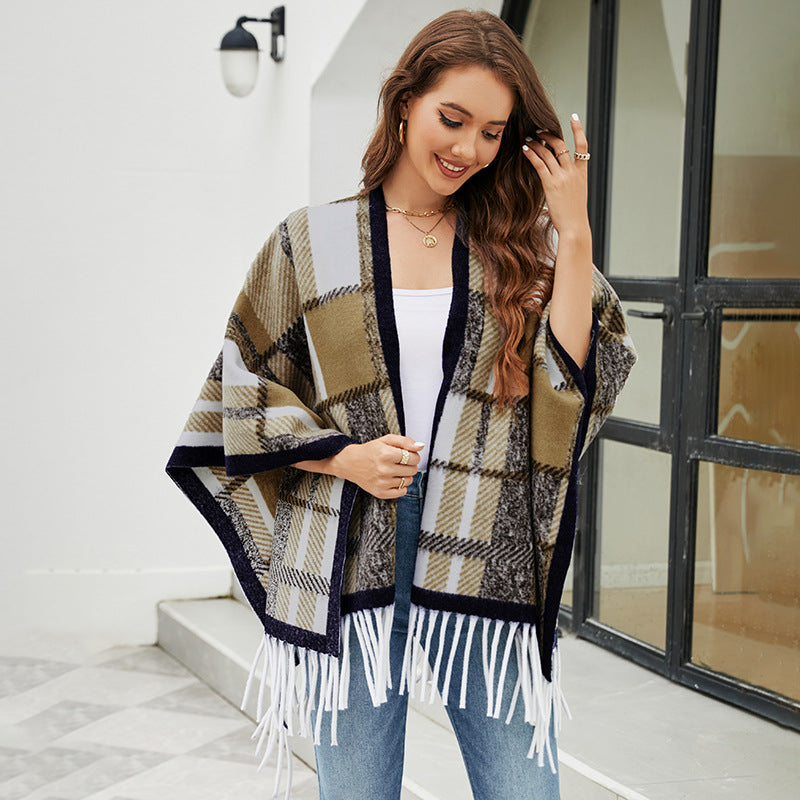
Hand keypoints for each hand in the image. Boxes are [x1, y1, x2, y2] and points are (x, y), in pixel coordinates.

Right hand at [330, 435, 424, 498]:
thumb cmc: (370, 451)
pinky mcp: (380, 492)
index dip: (414, 455)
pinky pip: (402, 492)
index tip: (408, 455)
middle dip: (410, 465)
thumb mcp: (386, 440)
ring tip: (395, 470)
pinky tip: (393, 479)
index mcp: (386, 454)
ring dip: (405, 475)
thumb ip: (405, 441)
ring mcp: (382, 482)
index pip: (413, 458)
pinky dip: (401, 486)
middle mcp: (384, 469)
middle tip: (400, 462)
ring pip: (408, 481)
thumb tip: (420, 446)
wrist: (351, 463)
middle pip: (413, 470)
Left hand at [522, 113, 590, 238]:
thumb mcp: (576, 194)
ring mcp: (562, 177)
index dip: (578, 129)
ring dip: (537, 143)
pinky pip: (540, 164)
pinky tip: (525, 149)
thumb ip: (570, 182)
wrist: (574, 227)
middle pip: (561, 145)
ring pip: (549, 153)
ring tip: (528, 138)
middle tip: (539, 130)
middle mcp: (573, 172)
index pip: (583, 146)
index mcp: (582, 173)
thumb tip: (558, 177)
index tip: (574, 117)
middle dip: (549, 135)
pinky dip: (532, 154)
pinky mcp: (551, 184)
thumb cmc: (573, 214)